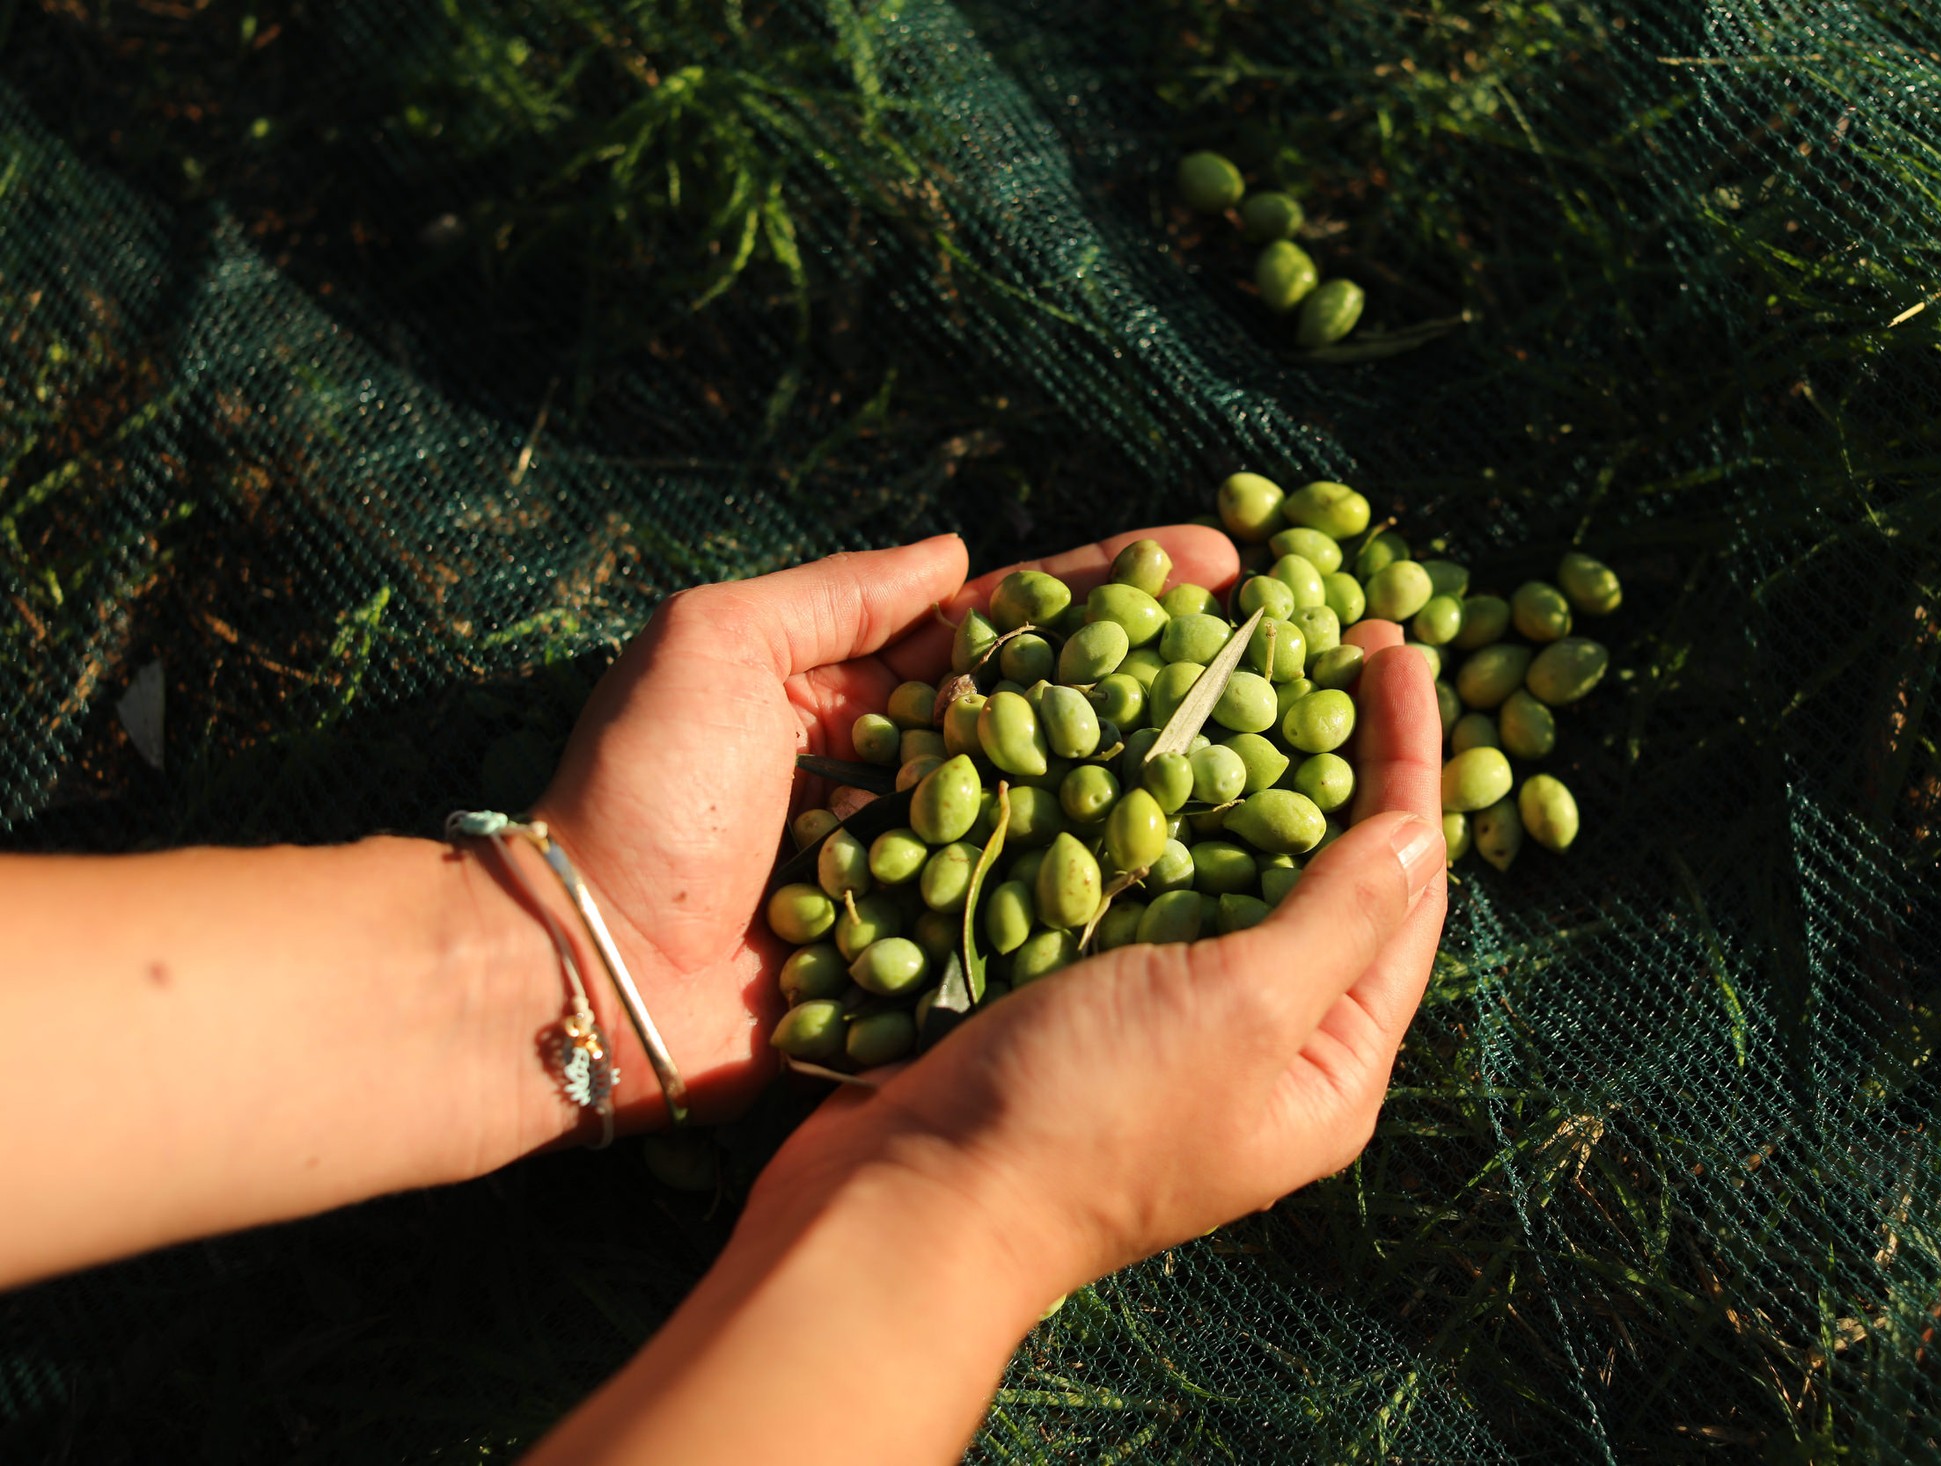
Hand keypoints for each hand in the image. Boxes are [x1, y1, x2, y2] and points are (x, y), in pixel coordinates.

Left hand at [527, 527, 1241, 1130]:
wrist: (581, 973)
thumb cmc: (637, 797)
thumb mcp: (713, 646)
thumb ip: (834, 595)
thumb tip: (959, 558)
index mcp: (854, 690)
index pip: (1009, 626)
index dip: (1110, 591)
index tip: (1216, 562)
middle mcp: (906, 775)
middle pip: (1056, 717)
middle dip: (1162, 683)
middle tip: (1278, 655)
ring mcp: (924, 872)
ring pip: (1059, 818)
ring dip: (1155, 787)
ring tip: (1273, 757)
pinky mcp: (925, 961)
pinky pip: (1025, 920)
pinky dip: (1101, 899)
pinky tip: (1198, 877)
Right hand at [742, 627, 1446, 1297]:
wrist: (906, 1202)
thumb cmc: (1089, 1115)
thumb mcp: (1242, 1008)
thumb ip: (1339, 918)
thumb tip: (1419, 831)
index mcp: (1329, 1067)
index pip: (1404, 890)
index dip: (1405, 761)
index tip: (1392, 645)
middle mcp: (1262, 1047)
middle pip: (1323, 876)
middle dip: (1328, 754)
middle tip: (1319, 641)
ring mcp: (1165, 1024)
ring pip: (1221, 869)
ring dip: (1231, 768)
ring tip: (1234, 662)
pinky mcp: (1078, 1000)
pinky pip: (1133, 884)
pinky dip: (1140, 809)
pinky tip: (1129, 735)